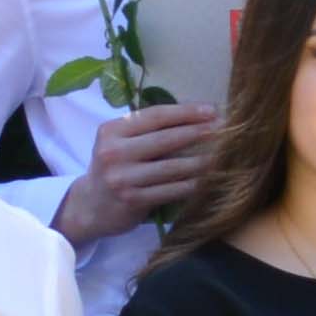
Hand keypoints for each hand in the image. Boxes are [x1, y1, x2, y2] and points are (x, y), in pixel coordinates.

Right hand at [54, 102, 219, 244]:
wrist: (91, 206)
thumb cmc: (115, 167)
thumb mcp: (120, 142)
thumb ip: (147, 129)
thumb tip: (197, 115)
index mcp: (111, 131)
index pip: (154, 116)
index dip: (185, 112)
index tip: (212, 109)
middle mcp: (113, 152)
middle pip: (165, 139)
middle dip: (198, 132)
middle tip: (225, 129)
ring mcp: (122, 178)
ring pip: (172, 167)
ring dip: (202, 160)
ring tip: (224, 154)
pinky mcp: (133, 200)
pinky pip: (171, 190)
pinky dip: (192, 184)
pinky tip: (208, 179)